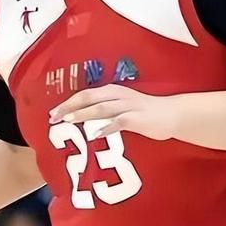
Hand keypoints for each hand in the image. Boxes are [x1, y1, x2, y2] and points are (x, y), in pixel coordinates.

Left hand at [49, 84, 177, 139]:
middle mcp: (117, 95)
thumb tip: (82, 120)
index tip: (53, 113)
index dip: (68, 102)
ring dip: (83, 113)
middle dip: (70, 107)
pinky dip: (106, 127)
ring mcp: (127, 105)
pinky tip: (96, 134)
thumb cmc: (144, 112)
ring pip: (101, 107)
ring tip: (69, 121)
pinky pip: (119, 121)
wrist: (172, 114)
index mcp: (111, 91)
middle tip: (54, 117)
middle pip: (88, 97)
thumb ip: (104, 111)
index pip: (85, 94)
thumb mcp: (121, 107)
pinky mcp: (137, 117)